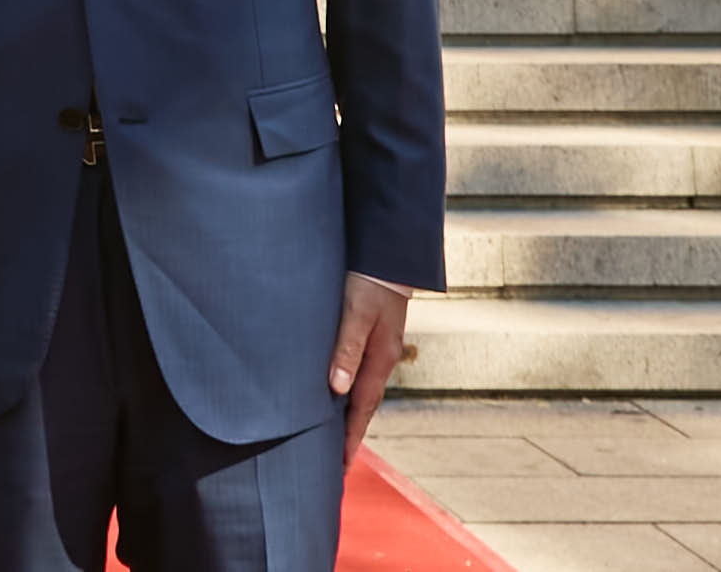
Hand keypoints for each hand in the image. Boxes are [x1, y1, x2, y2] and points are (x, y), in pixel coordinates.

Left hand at [330, 274, 413, 459]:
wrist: (388, 255)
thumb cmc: (369, 281)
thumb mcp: (356, 313)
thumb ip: (346, 348)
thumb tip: (337, 388)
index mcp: (380, 359)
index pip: (362, 408)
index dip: (350, 437)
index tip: (341, 465)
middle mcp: (382, 359)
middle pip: (364, 406)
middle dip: (350, 434)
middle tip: (336, 463)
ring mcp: (379, 349)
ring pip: (362, 390)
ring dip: (349, 415)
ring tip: (333, 436)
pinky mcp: (373, 337)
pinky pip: (360, 373)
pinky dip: (349, 391)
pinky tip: (337, 393)